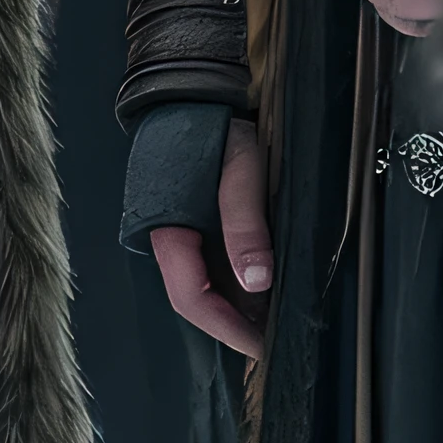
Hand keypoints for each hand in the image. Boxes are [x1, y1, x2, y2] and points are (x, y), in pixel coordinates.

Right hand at [150, 115, 271, 363]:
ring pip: (207, 287)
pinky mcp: (196, 228)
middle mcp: (170, 241)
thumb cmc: (216, 128)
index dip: (227, 328)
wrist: (198, 95)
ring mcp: (182, 236)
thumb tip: (257, 282)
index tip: (262, 347)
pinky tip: (266, 294)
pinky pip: (214, 268)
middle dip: (234, 326)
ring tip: (276, 323)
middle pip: (198, 300)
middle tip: (275, 343)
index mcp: (167, 231)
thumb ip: (244, 225)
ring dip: (238, 309)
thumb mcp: (240, 171)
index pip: (192, 298)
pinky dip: (238, 286)